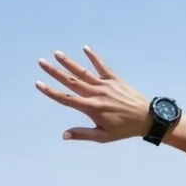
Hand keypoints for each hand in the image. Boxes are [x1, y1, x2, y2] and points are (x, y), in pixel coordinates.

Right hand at [34, 47, 151, 142]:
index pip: (66, 99)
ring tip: (56, 53)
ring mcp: (105, 84)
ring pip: (83, 72)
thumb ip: (82, 134)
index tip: (38, 83)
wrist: (147, 118)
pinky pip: (102, 65)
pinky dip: (93, 56)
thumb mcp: (103, 137)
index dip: (51, 91)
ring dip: (69, 62)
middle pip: (70, 81)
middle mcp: (96, 94)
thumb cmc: (124, 130)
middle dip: (54, 72)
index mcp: (91, 109)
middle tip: (41, 62)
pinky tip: (85, 48)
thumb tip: (64, 135)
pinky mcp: (115, 79)